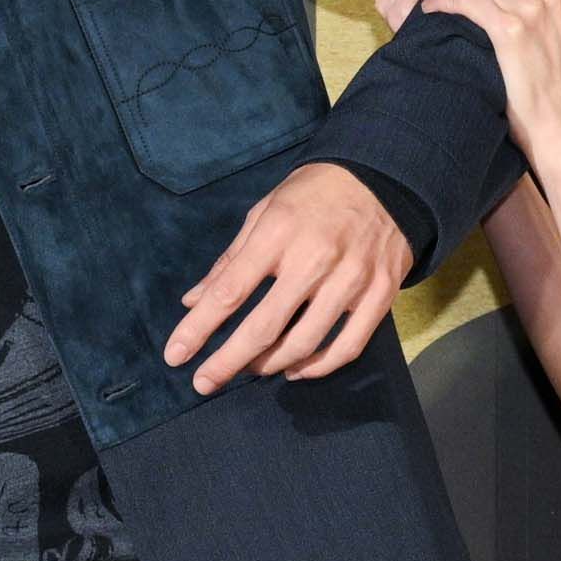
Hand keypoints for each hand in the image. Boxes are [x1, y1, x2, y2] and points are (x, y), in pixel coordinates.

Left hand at [163, 160, 411, 391]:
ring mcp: (351, 279)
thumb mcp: (264, 212)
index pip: (230, 290)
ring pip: (305, 342)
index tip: (176, 354)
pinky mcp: (380, 294)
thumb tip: (194, 301)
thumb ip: (230, 259)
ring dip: (270, 365)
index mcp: (278, 232)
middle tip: (204, 383)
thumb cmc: (314, 194)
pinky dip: (319, 367)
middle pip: (264, 326)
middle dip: (228, 361)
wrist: (385, 177)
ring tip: (252, 368)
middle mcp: (315, 259)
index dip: (199, 328)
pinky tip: (295, 369)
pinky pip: (348, 346)